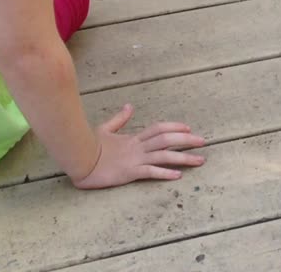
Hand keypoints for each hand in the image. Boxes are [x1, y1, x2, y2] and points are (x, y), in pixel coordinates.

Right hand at [71, 104, 206, 189]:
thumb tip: (128, 106)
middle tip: (203, 141)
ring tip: (200, 160)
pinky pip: (150, 172)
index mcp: (133, 138)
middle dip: (187, 140)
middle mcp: (138, 147)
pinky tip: (178, 175)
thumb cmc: (89, 146)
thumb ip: (119, 119)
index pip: (159, 128)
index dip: (175, 127)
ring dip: (184, 158)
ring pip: (164, 156)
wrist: (77, 159)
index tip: (188, 128)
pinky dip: (164, 173)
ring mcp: (134, 159)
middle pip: (167, 140)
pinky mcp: (129, 172)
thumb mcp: (105, 129)